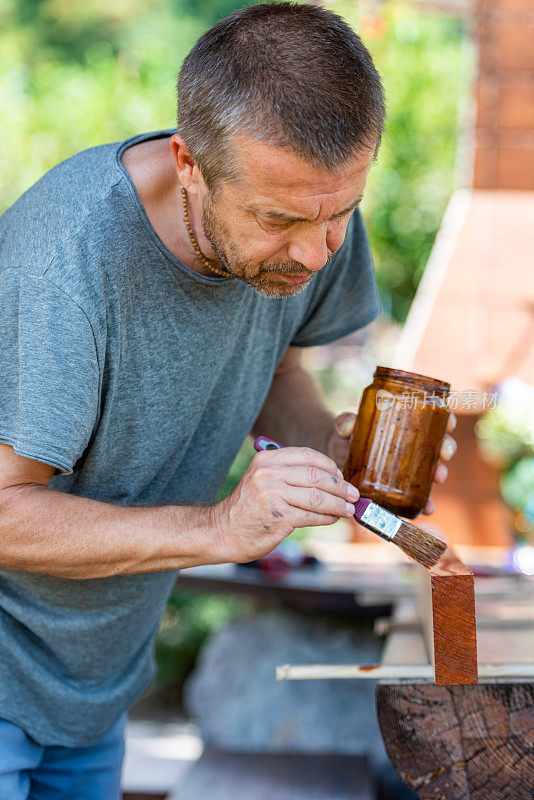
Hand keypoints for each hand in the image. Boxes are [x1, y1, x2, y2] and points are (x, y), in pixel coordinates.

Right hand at [208, 446, 359, 562]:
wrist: (221, 531)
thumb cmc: (247, 507)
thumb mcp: (261, 479)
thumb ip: (288, 473)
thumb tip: (328, 477)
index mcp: (266, 460)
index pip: (308, 456)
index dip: (330, 466)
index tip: (341, 476)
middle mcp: (269, 475)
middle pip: (317, 476)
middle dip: (340, 486)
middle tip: (353, 494)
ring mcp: (273, 496)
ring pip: (318, 497)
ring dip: (338, 504)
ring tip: (348, 509)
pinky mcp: (279, 518)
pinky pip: (312, 516)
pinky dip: (327, 517)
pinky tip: (332, 518)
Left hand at [324, 411, 457, 514]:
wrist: (337, 457)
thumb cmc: (346, 436)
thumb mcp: (345, 426)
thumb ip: (345, 423)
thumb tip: (347, 427)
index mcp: (406, 425)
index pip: (433, 419)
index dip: (447, 420)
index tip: (450, 423)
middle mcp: (412, 446)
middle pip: (439, 444)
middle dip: (446, 448)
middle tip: (444, 453)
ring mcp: (408, 468)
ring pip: (433, 469)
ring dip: (440, 474)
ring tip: (438, 478)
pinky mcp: (400, 487)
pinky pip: (418, 496)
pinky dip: (425, 503)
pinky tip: (427, 508)